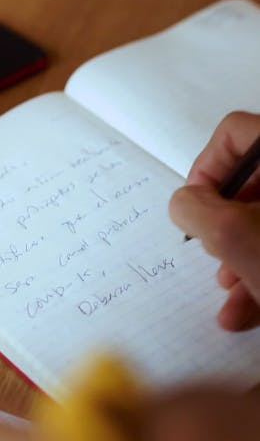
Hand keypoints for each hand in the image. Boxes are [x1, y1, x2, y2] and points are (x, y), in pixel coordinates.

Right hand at [169, 112, 259, 329]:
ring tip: (230, 290)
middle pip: (254, 180)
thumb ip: (196, 210)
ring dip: (242, 253)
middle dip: (225, 222)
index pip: (236, 133)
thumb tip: (187, 203)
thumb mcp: (235, 237)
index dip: (206, 170)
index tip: (196, 209)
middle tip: (215, 253)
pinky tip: (250, 307)